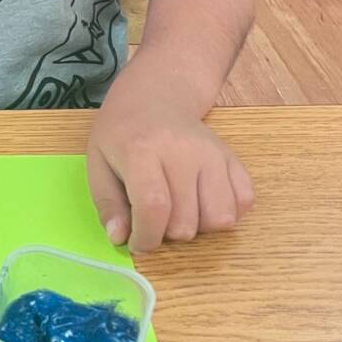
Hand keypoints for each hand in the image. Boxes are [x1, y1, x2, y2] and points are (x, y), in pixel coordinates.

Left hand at [86, 88, 254, 252]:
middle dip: (167, 235)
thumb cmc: (121, 135)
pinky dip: (225, 214)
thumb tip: (120, 238)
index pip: (154, 206)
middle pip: (186, 221)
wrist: (155, 98)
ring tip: (179, 212)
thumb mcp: (97, 164)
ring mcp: (214, 154)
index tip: (138, 243)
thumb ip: (108, 205)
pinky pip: (244, 203)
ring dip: (198, 228)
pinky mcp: (233, 159)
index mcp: (141, 150)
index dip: (146, 237)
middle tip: (154, 219)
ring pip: (220, 219)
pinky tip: (202, 203)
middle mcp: (183, 151)